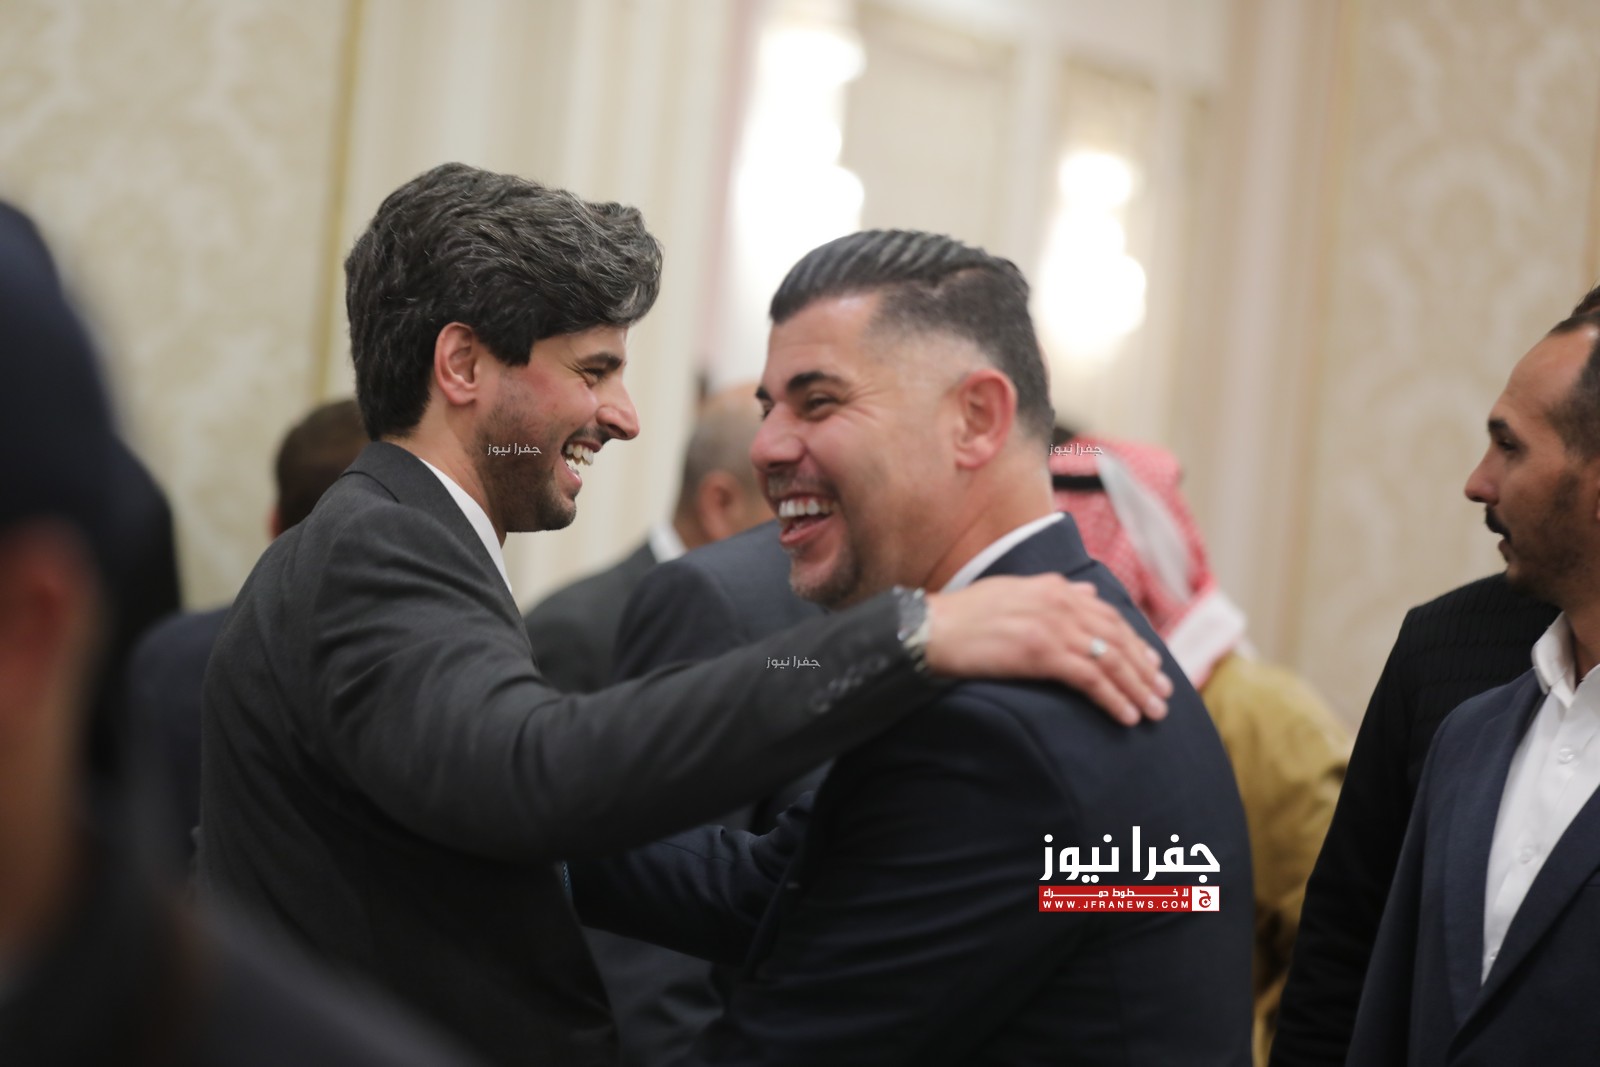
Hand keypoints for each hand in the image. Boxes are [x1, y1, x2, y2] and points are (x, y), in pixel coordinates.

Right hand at [922, 574, 1171, 724]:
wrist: (931, 628)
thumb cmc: (963, 616)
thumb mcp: (1013, 592)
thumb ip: (1053, 591)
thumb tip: (1086, 593)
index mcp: (1055, 587)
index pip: (1109, 615)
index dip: (1135, 642)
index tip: (1152, 664)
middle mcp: (1061, 603)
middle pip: (1119, 638)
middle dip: (1145, 669)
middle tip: (1164, 693)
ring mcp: (1054, 627)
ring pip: (1112, 660)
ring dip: (1138, 689)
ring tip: (1154, 712)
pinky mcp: (1044, 653)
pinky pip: (1092, 680)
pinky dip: (1114, 699)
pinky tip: (1127, 717)